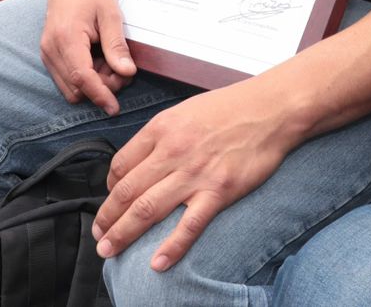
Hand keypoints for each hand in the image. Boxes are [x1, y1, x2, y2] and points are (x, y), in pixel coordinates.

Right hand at [39, 0, 134, 113]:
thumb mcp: (111, 15)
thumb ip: (117, 46)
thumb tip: (126, 72)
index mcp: (66, 37)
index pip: (81, 77)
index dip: (100, 95)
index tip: (114, 108)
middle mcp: (50, 49)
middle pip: (76, 88)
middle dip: (101, 88)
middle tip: (122, 70)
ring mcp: (46, 53)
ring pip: (69, 88)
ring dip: (92, 84)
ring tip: (111, 62)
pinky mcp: (48, 55)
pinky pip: (65, 79)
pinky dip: (83, 78)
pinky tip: (98, 60)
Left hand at [92, 81, 297, 268]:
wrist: (272, 109)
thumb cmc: (232, 107)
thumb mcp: (186, 111)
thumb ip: (162, 135)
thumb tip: (142, 161)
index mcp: (162, 128)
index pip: (121, 164)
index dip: (109, 188)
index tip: (110, 201)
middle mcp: (173, 151)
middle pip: (127, 191)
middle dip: (106, 218)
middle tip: (98, 235)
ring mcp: (195, 173)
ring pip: (147, 210)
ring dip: (123, 234)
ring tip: (109, 250)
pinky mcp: (219, 191)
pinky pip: (189, 225)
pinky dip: (171, 247)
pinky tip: (157, 263)